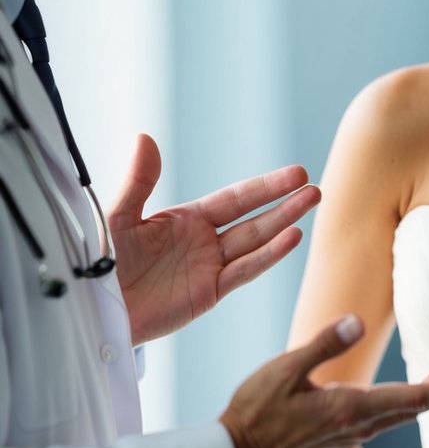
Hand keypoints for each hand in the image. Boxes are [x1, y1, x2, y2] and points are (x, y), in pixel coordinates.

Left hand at [108, 133, 319, 343]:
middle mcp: (204, 242)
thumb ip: (139, 182)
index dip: (265, 186)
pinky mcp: (209, 294)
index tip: (295, 174)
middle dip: (284, 202)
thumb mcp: (118, 218)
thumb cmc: (100, 264)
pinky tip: (291, 238)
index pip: (235, 199)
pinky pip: (243, 272)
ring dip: (284, 224)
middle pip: (253, 218)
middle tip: (314, 188)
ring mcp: (209, 268)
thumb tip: (145, 139)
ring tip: (311, 205)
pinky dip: (268, 256)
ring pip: (255, 242)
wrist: (95, 308)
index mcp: (186, 220)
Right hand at [219, 314, 428, 447]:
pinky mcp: (336, 441)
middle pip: (415, 408)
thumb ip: (324, 343)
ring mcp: (347, 437)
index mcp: (351, 408)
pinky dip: (399, 406)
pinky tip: (397, 396)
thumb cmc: (254, 408)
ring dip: (425, 397)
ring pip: (398, 415)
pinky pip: (379, 421)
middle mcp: (357, 427)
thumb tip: (358, 321)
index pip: (416, 398)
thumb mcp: (286, 368)